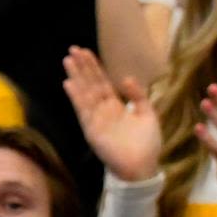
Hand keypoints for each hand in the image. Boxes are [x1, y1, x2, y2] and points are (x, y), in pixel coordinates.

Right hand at [64, 49, 160, 183]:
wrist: (143, 168)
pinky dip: (77, 97)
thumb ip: (138, 96)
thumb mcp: (148, 115)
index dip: (94, 67)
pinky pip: (83, 111)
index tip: (86, 52)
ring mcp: (96, 119)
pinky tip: (69, 83)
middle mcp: (103, 110)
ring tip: (68, 60)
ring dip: (76, 77)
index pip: (103, 82)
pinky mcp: (92, 130)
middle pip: (90, 84)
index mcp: (116, 106)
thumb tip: (126, 77)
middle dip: (82, 67)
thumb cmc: (147, 144)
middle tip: (73, 49)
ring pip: (85, 93)